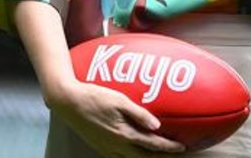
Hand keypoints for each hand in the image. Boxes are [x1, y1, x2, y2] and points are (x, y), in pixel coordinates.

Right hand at [45, 78, 185, 155]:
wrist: (69, 103)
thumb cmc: (94, 97)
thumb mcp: (119, 100)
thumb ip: (139, 114)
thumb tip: (157, 125)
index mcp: (123, 134)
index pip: (152, 144)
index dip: (168, 147)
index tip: (181, 148)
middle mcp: (116, 145)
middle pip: (144, 157)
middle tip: (175, 155)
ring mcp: (107, 148)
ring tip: (159, 156)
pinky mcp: (100, 147)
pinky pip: (119, 157)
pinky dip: (132, 157)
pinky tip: (136, 152)